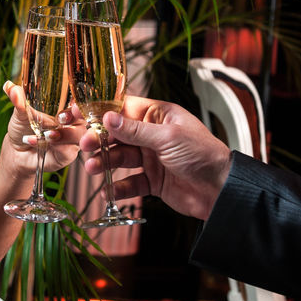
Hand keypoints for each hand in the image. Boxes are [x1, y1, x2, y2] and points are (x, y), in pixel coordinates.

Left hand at [2, 80, 80, 173]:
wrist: (15, 152)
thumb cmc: (23, 128)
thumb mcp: (20, 112)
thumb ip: (18, 100)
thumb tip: (9, 86)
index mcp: (66, 109)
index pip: (80, 102)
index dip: (80, 101)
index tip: (73, 101)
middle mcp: (72, 123)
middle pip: (84, 118)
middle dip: (76, 117)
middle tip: (61, 117)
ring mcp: (71, 140)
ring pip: (78, 135)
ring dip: (65, 134)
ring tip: (46, 134)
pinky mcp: (66, 155)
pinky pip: (67, 151)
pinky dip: (54, 147)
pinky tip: (35, 141)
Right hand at [78, 96, 231, 220]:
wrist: (221, 190)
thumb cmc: (203, 154)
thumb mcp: (167, 137)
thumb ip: (135, 130)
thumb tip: (108, 118)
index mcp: (158, 115)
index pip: (123, 109)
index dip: (101, 112)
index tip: (79, 114)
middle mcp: (152, 134)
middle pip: (117, 134)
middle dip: (100, 140)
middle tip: (86, 146)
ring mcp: (151, 158)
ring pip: (120, 158)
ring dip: (105, 163)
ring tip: (93, 169)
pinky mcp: (153, 180)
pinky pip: (129, 182)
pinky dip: (118, 187)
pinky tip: (108, 191)